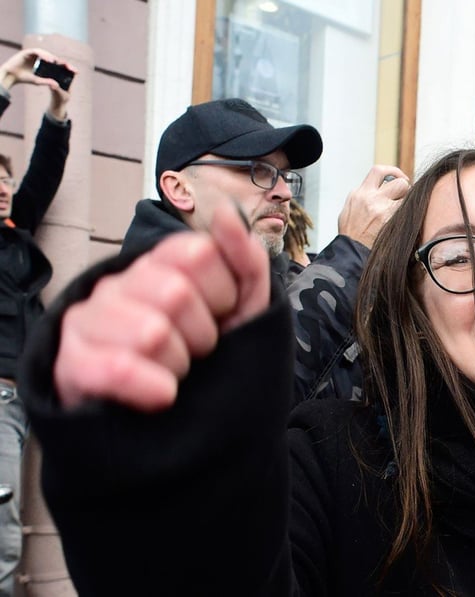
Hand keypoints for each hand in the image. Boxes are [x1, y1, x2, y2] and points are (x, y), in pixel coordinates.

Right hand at [0, 48, 74, 119]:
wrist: (10, 76)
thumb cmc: (23, 78)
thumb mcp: (37, 81)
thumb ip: (47, 81)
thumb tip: (56, 84)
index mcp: (44, 64)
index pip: (58, 64)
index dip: (66, 67)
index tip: (76, 72)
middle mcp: (41, 58)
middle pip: (55, 58)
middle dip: (64, 63)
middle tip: (72, 68)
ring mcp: (34, 54)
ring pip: (47, 54)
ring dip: (53, 58)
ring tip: (59, 63)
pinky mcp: (28, 52)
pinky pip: (37, 52)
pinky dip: (43, 55)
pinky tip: (49, 60)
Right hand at [54, 202, 269, 411]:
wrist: (171, 420)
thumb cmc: (207, 356)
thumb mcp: (243, 308)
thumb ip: (245, 260)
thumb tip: (227, 211)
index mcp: (160, 263)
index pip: (198, 252)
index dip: (222, 293)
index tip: (220, 316)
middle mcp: (119, 282)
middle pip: (177, 293)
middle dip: (202, 335)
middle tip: (196, 351)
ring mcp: (88, 320)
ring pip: (151, 333)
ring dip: (178, 365)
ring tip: (174, 372)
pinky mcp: (71, 363)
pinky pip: (116, 368)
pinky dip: (150, 387)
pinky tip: (162, 394)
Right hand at [337, 165, 409, 247]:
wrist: (350, 251)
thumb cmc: (351, 233)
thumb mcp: (350, 208)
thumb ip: (363, 197)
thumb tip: (377, 189)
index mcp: (360, 193)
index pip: (379, 171)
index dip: (393, 171)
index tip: (399, 177)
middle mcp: (371, 198)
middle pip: (399, 182)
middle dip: (405, 190)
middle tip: (403, 198)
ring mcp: (381, 210)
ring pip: (406, 197)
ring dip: (407, 203)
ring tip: (401, 212)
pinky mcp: (390, 222)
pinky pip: (406, 213)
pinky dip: (407, 216)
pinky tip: (402, 222)